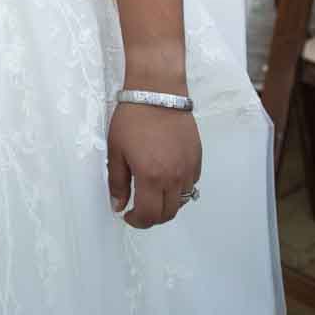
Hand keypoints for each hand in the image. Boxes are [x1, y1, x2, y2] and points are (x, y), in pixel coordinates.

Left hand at [107, 102, 201, 229]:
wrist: (158, 93)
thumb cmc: (132, 119)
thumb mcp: (116, 150)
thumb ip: (118, 182)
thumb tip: (118, 205)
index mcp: (151, 176)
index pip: (149, 215)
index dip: (137, 221)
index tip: (128, 216)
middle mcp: (174, 177)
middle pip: (168, 213)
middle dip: (152, 218)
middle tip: (139, 210)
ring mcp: (189, 168)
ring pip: (183, 201)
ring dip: (167, 204)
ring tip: (152, 194)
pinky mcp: (197, 159)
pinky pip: (191, 184)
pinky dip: (179, 189)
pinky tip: (166, 178)